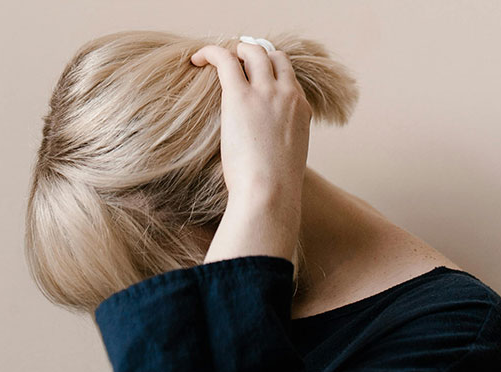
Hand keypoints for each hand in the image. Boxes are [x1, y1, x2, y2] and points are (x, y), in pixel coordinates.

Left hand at [190, 41, 311, 201]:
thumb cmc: (275, 188)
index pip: (288, 78)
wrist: (270, 192)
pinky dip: (211, 52)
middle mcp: (288, 94)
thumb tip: (264, 151)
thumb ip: (280, 145)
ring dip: (235, 50)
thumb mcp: (287, 160)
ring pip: (252, 52)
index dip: (270, 73)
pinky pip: (225, 59)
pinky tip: (198, 59)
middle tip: (235, 61)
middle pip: (273, 57)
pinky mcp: (240, 96)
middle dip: (254, 54)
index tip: (253, 78)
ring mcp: (266, 92)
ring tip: (215, 58)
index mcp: (302, 110)